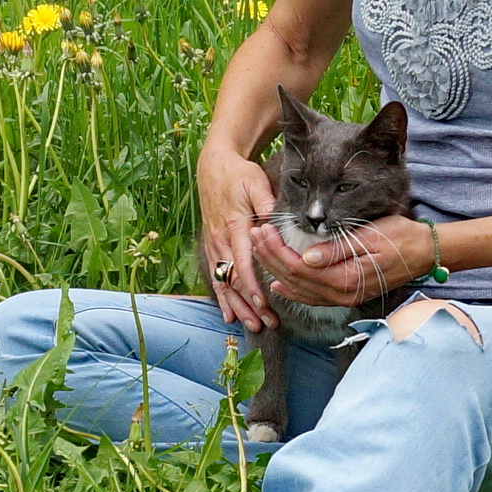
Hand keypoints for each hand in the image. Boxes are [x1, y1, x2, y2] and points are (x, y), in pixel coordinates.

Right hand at [198, 145, 277, 330]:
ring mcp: (214, 244)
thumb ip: (267, 203)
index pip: (242, 264)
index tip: (264, 303)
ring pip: (223, 282)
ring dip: (236, 306)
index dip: (252, 286)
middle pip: (233, 280)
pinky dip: (223, 296)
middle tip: (263, 324)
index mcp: (234, 227)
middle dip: (248, 305)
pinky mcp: (212, 245)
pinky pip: (216, 276)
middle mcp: (221, 240)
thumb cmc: (239, 174)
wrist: (214, 166)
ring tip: (250, 325)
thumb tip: (280, 221)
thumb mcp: (255, 183)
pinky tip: (230, 314)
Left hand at [255, 214, 434, 310]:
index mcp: (345, 278)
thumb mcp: (369, 237)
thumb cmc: (400, 238)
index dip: (277, 251)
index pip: (299, 267)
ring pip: (300, 290)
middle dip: (270, 258)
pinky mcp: (346, 295)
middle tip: (255, 235)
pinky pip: (312, 297)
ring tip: (260, 251)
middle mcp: (341, 294)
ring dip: (277, 271)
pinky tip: (279, 284)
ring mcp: (343, 298)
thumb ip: (336, 250)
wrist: (425, 253)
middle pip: (295, 280)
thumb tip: (306, 258)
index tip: (263, 231)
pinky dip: (293, 290)